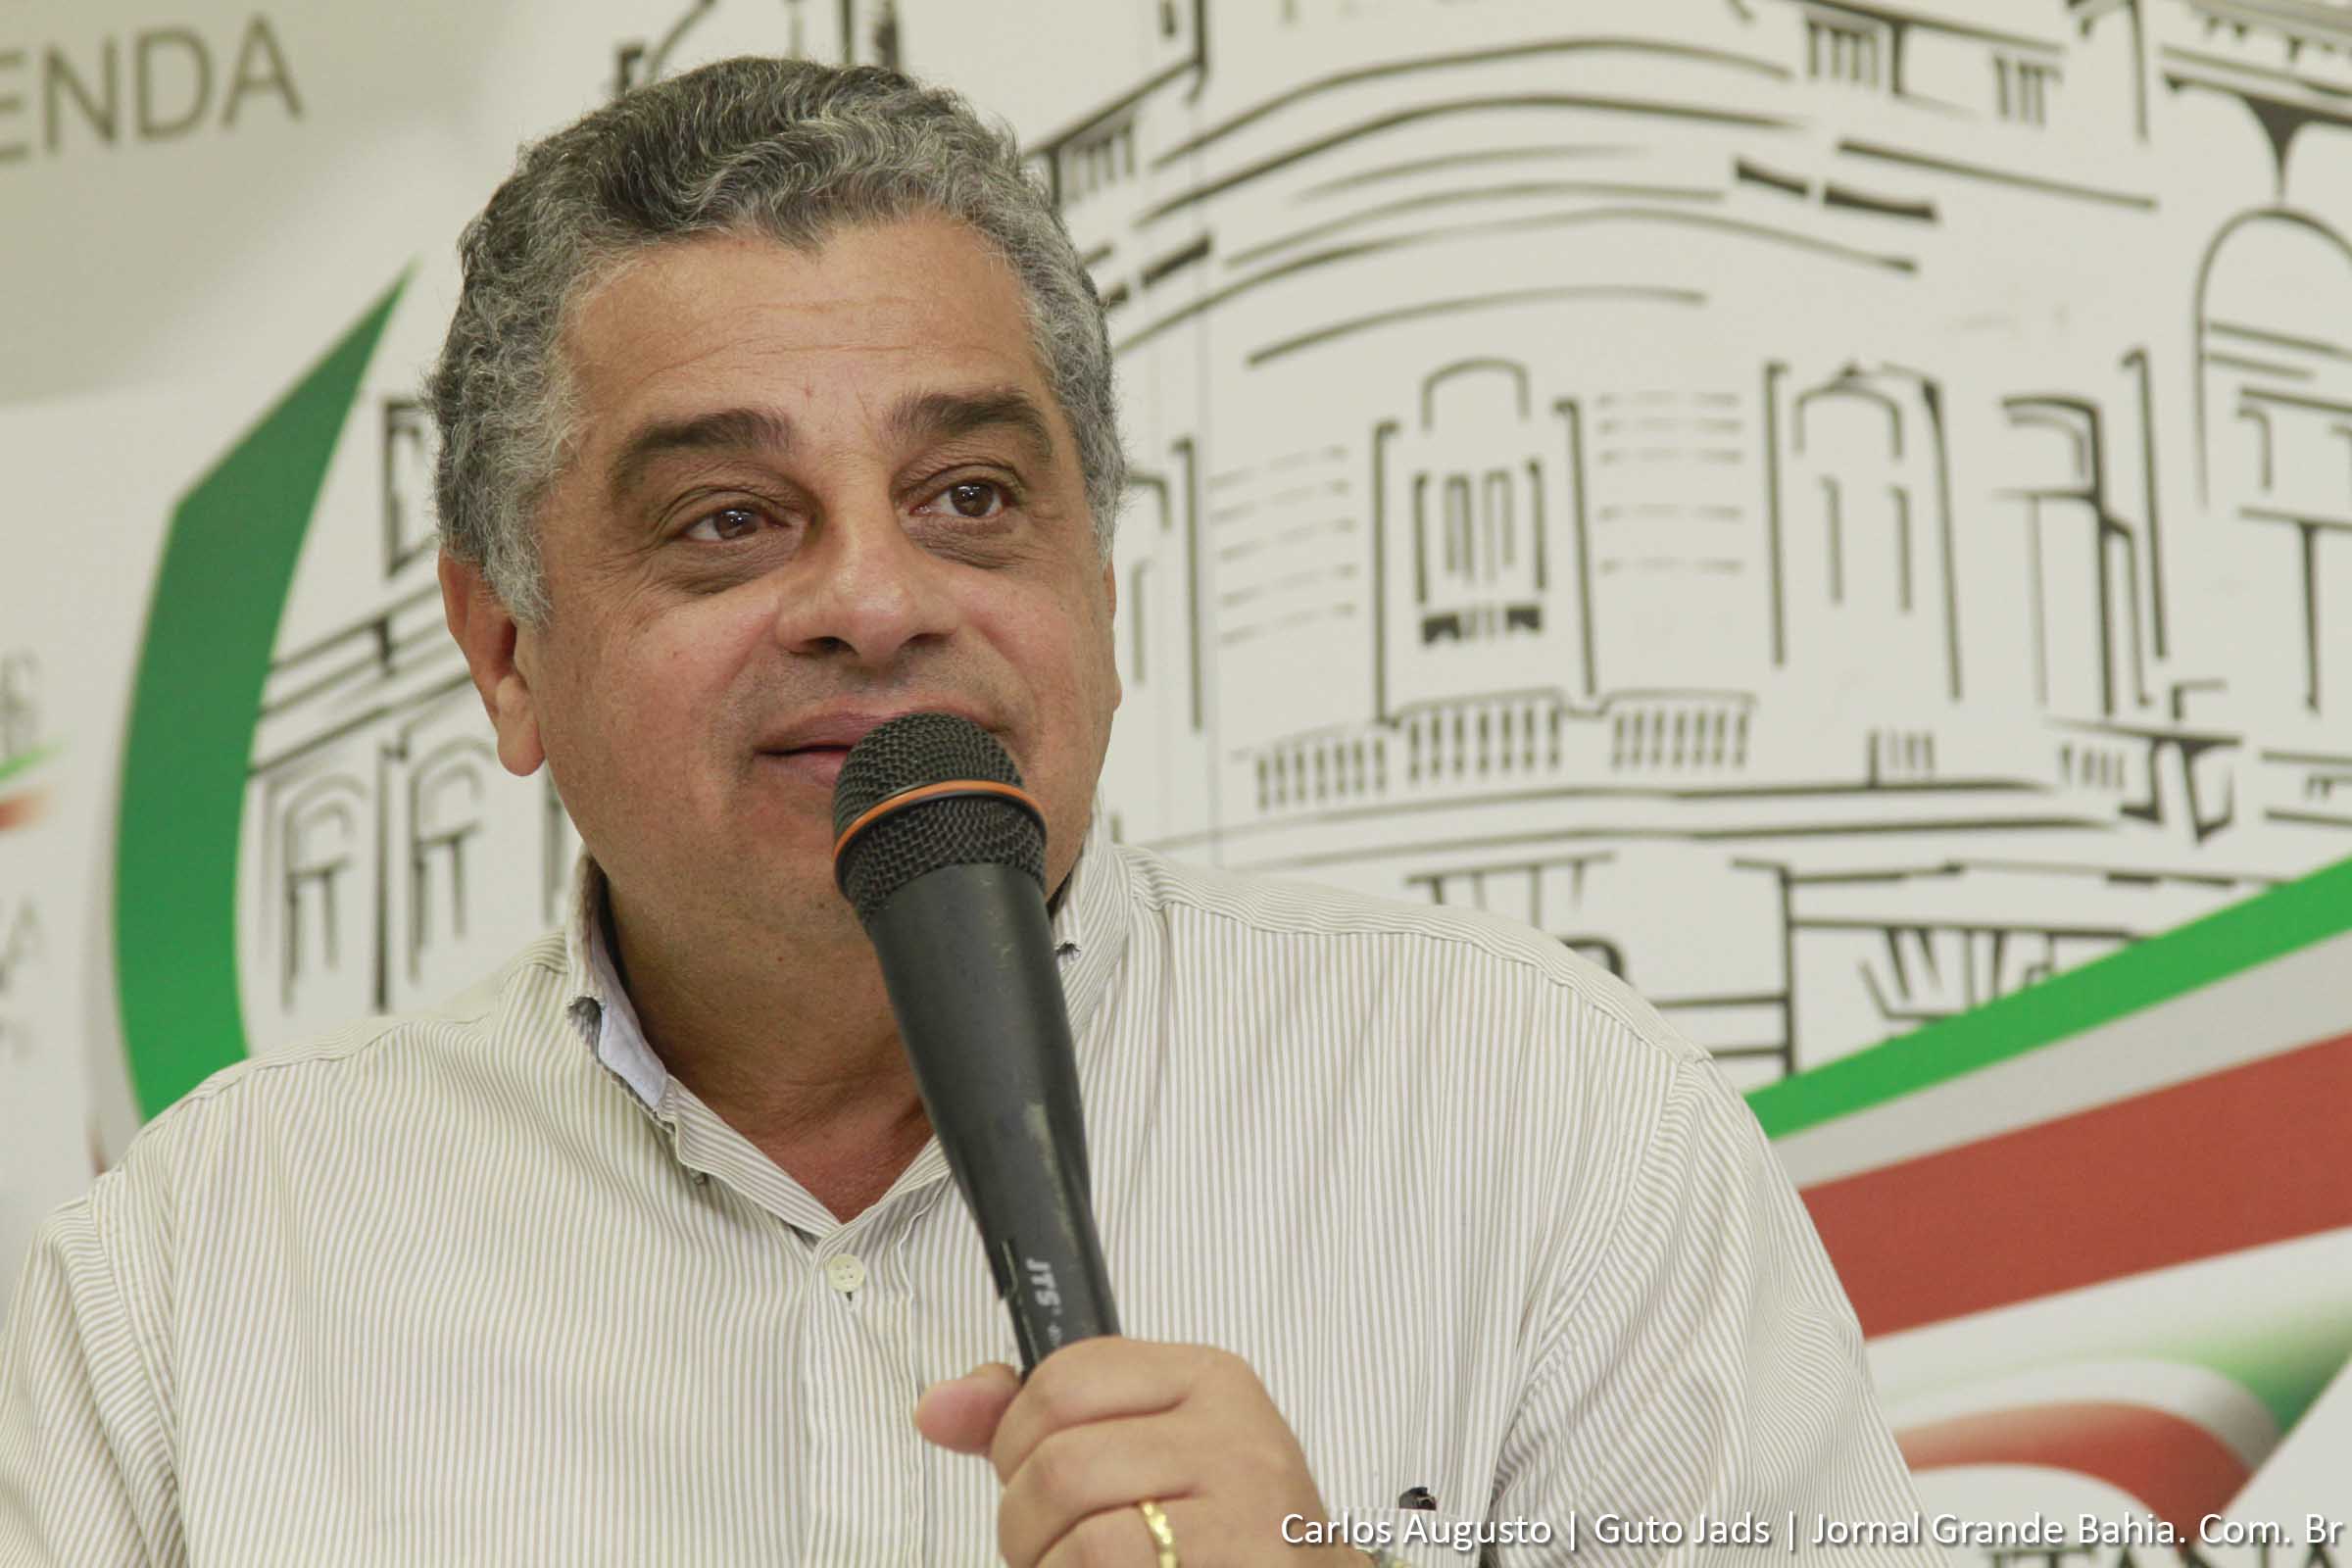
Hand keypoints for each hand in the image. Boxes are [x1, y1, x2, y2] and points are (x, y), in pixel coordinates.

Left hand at [915, 1336, 1366, 1566]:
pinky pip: (1105, 1563)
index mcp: (1206, 1379)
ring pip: (1077, 1527)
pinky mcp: (1241, 1556)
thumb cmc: (1218, 1537)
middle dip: (1025, 1522)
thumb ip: (1036, 1425)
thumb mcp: (1140, 1456)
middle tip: (1051, 1551)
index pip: (1065, 1377)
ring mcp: (1246, 1498)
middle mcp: (1233, 1427)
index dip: (1016, 1439)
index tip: (1029, 1478)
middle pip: (1058, 1458)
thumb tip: (938, 1408)